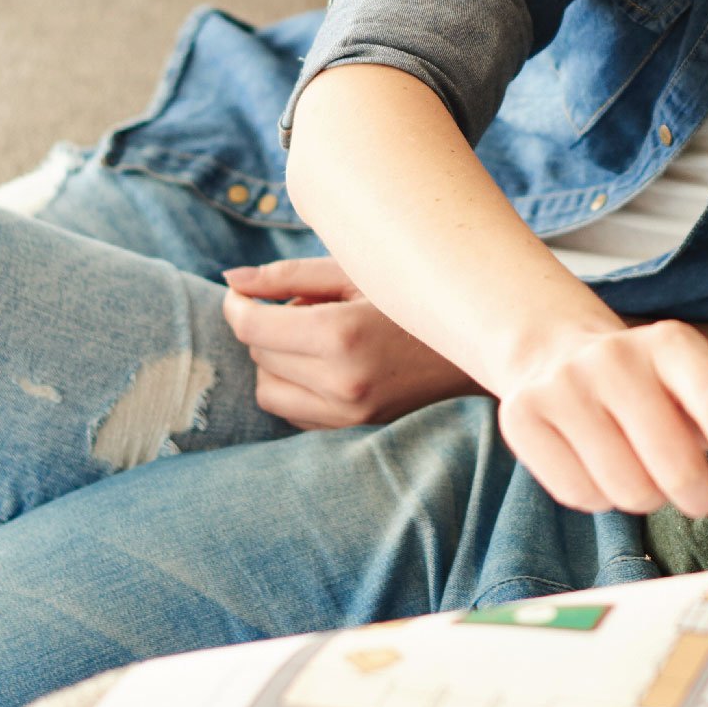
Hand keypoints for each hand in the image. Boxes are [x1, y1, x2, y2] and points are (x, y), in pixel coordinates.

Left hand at [222, 258, 480, 428]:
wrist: (477, 347)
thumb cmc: (411, 298)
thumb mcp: (355, 274)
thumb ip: (286, 277)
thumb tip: (230, 281)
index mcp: (341, 335)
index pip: (253, 328)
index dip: (237, 307)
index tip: (243, 294)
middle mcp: (342, 383)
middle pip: (259, 357)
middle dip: (268, 328)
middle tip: (305, 307)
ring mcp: (350, 415)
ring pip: (269, 391)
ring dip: (278, 363)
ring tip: (316, 340)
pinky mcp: (355, 432)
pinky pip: (295, 414)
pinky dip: (297, 388)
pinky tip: (329, 366)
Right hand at [497, 320, 707, 530]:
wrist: (557, 357)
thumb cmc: (653, 386)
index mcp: (672, 343)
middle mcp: (615, 357)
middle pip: (674, 464)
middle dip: (698, 497)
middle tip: (699, 497)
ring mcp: (562, 385)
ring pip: (627, 490)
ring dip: (647, 498)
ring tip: (641, 469)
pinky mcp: (520, 416)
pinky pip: (580, 496)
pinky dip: (600, 499)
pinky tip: (598, 467)